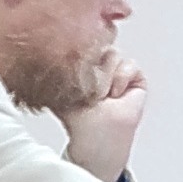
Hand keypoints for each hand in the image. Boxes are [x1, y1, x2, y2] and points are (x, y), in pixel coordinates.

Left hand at [60, 56, 148, 179]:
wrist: (95, 137)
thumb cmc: (79, 121)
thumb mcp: (62, 89)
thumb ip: (58, 68)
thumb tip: (47, 52)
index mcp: (83, 68)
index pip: (83, 45)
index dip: (80, 59)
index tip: (76, 81)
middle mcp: (101, 68)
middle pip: (98, 46)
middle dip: (92, 69)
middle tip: (88, 92)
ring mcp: (118, 73)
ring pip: (112, 53)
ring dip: (104, 77)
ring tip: (100, 96)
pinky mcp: (135, 79)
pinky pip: (130, 64)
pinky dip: (121, 78)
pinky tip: (114, 94)